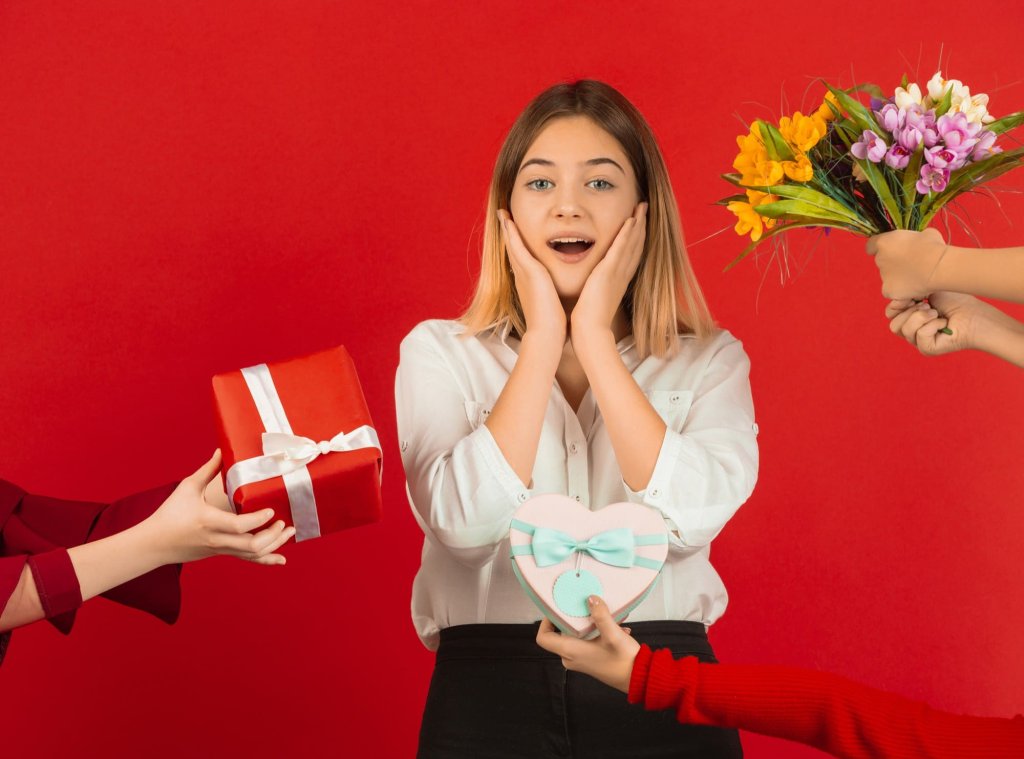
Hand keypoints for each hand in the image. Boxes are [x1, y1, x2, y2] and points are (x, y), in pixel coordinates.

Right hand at [145, 450, 293, 565]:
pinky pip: (247, 560)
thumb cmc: (169, 513)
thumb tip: (221, 450)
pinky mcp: (222, 553)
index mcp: (208, 521)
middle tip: (283, 521)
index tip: (271, 509)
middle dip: (273, 534)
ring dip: (275, 545)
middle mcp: (217, 538)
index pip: (239, 525)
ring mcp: (221, 549)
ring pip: (253, 554)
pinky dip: (266, 560)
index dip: (259, 519)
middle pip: (251, 545)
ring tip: (289, 532)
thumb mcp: (187, 488)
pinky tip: (281, 558)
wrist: (155, 544)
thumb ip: (208, 470)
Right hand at [498, 209, 565, 344]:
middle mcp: (522, 277)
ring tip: (503, 213)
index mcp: (529, 283)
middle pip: (513, 250)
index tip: (514, 232)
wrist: (547, 335)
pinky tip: (508, 220)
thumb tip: (559, 297)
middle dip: (508, 233)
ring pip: (512, 245)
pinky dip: (512, 233)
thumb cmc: (552, 325)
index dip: (517, 244)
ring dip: (507, 228)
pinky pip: (517, 247)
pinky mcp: (529, 272)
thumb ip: (553, 297)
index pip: (522, 259)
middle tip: (503, 216)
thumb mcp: (551, 305)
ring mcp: (523, 273)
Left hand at [535, 595, 639, 692]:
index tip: (556, 609)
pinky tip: (617, 626)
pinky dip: (597, 631)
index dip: (546, 622)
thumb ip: (601, 615)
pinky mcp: (591, 659)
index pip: (543, 638)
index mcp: (570, 651)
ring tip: (608, 615)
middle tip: (585, 605)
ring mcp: (581, 659)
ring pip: (576, 635)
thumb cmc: (623, 660)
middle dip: (573, 617)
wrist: (639, 679)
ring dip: (590, 623)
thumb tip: (591, 598)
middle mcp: (571, 657)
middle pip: (560, 633)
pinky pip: (587, 641)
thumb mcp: (613, 634)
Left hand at [570, 203, 647, 336]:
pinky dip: (627, 234)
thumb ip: (595, 291)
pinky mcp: (609, 272)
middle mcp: (621, 275)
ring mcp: (617, 273)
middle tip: (645, 208)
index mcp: (618, 281)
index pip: (630, 255)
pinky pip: (621, 248)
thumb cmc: (590, 321)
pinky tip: (631, 219)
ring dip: (638, 223)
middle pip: (636, 245)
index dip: (636, 239)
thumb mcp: (595, 300)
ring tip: (642, 206)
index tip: (638, 224)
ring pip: (632, 243)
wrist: (590, 331)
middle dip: (641, 226)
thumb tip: (590, 288)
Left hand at [866, 228, 947, 298]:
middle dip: (893, 262)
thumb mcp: (921, 234)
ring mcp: (883, 276)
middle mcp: (879, 259)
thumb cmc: (934, 247)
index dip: (880, 248)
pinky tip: (912, 287)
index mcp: (884, 242)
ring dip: (898, 276)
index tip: (887, 250)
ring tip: (916, 276)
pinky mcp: (888, 290)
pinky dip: (899, 290)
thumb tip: (916, 242)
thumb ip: (911, 238)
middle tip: (910, 264)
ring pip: (888, 277)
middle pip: (882, 261)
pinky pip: (891, 291)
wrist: (938, 267)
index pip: (871, 245)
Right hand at [885, 292, 989, 355]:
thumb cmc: (957, 303)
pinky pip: (920, 335)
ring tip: (938, 314)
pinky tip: (944, 325)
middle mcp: (913, 333)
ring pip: (904, 329)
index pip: (890, 314)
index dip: (898, 304)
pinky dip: (933, 325)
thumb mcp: (928, 292)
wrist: (975, 315)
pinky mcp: (927, 349)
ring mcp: (919, 342)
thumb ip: (908, 295)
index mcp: (910, 319)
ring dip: (922, 317)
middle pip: (893, 325)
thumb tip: (895, 300)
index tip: (915, 297)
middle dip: (910, 312)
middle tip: (929, 307)